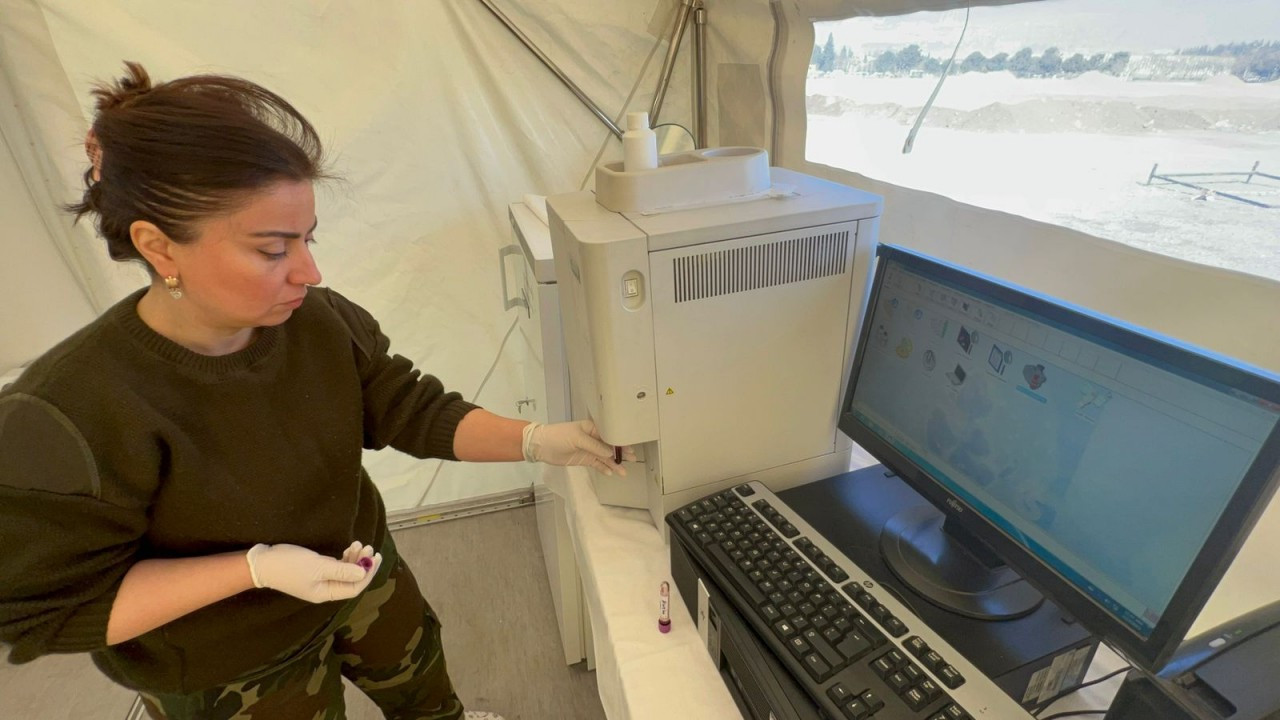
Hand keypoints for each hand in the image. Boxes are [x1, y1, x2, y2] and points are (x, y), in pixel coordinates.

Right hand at [245, 543, 381, 602]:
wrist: (262, 562)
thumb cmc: (290, 565)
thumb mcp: (318, 567)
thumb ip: (342, 571)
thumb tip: (363, 573)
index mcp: (326, 593)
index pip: (355, 587)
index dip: (367, 574)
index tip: (374, 557)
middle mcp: (325, 590)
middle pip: (351, 580)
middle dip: (362, 565)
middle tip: (369, 548)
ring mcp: (319, 580)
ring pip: (344, 572)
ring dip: (354, 559)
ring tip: (360, 544)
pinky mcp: (314, 571)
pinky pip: (336, 567)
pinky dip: (344, 558)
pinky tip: (349, 548)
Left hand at [521, 420, 637, 475]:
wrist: (541, 446)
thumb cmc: (559, 436)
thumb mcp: (577, 438)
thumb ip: (595, 446)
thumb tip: (610, 453)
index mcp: (591, 428)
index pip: (609, 434)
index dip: (619, 441)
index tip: (629, 447)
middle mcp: (592, 438)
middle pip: (610, 446)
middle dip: (620, 453)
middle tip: (633, 459)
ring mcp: (589, 450)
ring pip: (605, 458)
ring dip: (614, 464)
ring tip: (624, 472)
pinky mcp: (584, 459)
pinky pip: (597, 464)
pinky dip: (604, 468)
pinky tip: (611, 473)